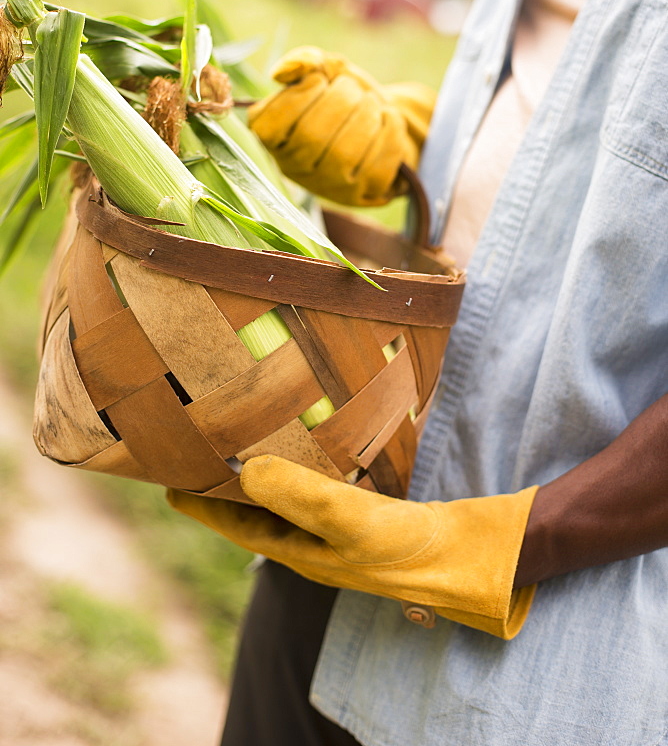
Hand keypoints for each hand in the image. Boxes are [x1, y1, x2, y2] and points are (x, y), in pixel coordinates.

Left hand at [167, 455, 537, 639]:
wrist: (463, 555)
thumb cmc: (404, 546)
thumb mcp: (347, 520)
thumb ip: (299, 495)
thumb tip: (244, 469)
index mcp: (297, 550)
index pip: (232, 524)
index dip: (199, 504)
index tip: (164, 479)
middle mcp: (308, 543)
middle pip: (250, 513)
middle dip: (221, 487)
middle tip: (196, 451)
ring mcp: (333, 532)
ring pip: (280, 500)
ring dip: (257, 477)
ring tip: (238, 443)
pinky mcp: (358, 515)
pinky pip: (311, 490)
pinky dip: (296, 469)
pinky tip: (303, 447)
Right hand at [247, 46, 436, 205]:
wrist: (378, 122)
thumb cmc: (342, 95)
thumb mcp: (323, 71)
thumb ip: (303, 63)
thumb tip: (282, 72)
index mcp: (270, 136)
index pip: (274, 122)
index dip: (301, 94)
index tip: (320, 80)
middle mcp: (292, 167)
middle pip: (312, 136)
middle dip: (341, 101)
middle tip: (352, 89)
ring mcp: (325, 185)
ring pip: (344, 154)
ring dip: (366, 116)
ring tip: (371, 103)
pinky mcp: (360, 194)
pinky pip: (376, 166)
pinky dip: (389, 133)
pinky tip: (387, 120)